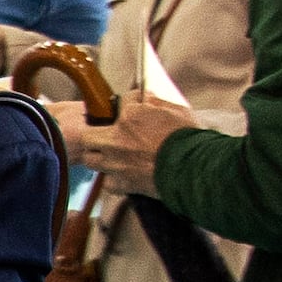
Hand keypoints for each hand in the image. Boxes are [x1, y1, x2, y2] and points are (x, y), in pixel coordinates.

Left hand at [72, 93, 199, 195]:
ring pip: (90, 160)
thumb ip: (158, 103)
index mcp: (131, 116)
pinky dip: (113, 180)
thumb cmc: (189, 139)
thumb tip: (147, 98)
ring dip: (99, 157)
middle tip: (106, 136)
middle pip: (88, 135)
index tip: (134, 108)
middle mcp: (117, 138)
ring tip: (110, 157)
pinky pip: (107, 182)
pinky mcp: (122, 183)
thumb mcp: (177, 111)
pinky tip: (122, 176)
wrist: (193, 169)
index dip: (130, 104)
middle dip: (95, 135)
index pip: (123, 101)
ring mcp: (116, 162)